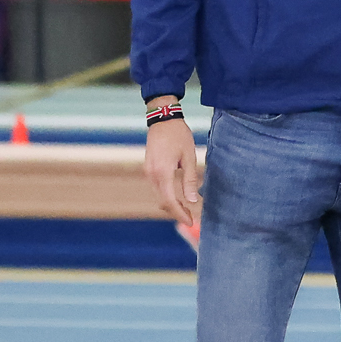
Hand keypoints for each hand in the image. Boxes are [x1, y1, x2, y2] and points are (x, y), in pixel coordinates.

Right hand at [145, 112, 202, 226]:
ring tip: (188, 208)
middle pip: (162, 202)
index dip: (180, 214)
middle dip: (176, 212)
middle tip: (192, 217)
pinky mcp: (148, 169)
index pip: (170, 201)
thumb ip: (190, 180)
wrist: (162, 119)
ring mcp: (148, 172)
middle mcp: (152, 175)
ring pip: (159, 196)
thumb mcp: (189, 157)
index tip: (191, 222)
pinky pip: (157, 188)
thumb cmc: (179, 136)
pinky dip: (167, 195)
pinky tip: (178, 196)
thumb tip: (193, 201)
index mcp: (162, 172)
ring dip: (171, 204)